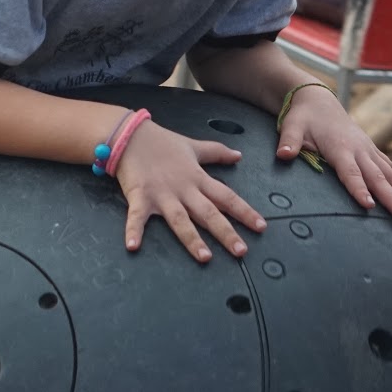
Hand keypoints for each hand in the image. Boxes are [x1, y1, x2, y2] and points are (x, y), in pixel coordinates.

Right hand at [113, 120, 265, 262]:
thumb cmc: (161, 142)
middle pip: (208, 213)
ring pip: (180, 220)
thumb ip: (216, 152)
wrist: (130, 134)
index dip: (244, 211)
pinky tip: (132, 246)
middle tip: (241, 251)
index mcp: (197, 178)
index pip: (226, 196)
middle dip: (225, 232)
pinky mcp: (140, 197)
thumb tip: (238, 155)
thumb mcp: (193, 146)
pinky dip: (133, 231)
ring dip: (192, 239)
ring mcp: (162, 194)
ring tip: (205, 257)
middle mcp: (183, 189)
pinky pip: (136, 216)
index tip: (261, 226)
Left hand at [277, 84, 391, 219]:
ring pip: (390, 174)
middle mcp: (359, 149)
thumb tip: (282, 155)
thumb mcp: (291, 126)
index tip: (370, 205)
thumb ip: (289, 142)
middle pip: (377, 177)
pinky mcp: (371, 150)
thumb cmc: (302, 117)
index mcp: (340, 148)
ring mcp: (367, 149)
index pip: (350, 173)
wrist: (318, 99)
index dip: (359, 189)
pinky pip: (390, 166)